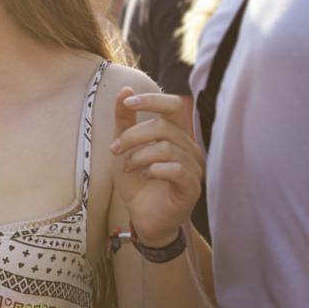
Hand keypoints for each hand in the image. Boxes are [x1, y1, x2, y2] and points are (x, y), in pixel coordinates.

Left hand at [110, 87, 203, 246]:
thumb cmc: (137, 181)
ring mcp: (194, 168)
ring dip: (139, 156)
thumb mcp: (124, 146)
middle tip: (114, 149)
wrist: (143, 217)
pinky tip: (145, 176)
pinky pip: (177, 170)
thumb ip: (124, 120)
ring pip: (167, 148)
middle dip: (133, 136)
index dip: (152, 100)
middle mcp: (190, 148)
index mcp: (176, 134)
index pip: (174, 105)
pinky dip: (154, 170)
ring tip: (127, 167)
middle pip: (164, 127)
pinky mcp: (192, 188)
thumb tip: (125, 90)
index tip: (128, 103)